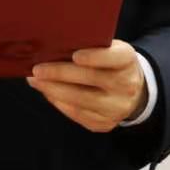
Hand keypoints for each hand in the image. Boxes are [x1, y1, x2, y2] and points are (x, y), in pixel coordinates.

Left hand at [27, 40, 147, 133]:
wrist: (134, 92)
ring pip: (80, 100)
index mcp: (128, 61)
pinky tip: (48, 92)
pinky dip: (59, 102)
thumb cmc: (112, 64)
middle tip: (37, 70)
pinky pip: (77, 114)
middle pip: (91, 79)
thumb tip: (56, 46)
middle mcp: (126, 86)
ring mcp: (116, 108)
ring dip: (53, 90)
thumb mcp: (110, 49)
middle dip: (60, 74)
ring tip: (36, 81)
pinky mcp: (105, 123)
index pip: (114, 58)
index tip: (75, 56)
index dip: (95, 57)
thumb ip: (91, 46)